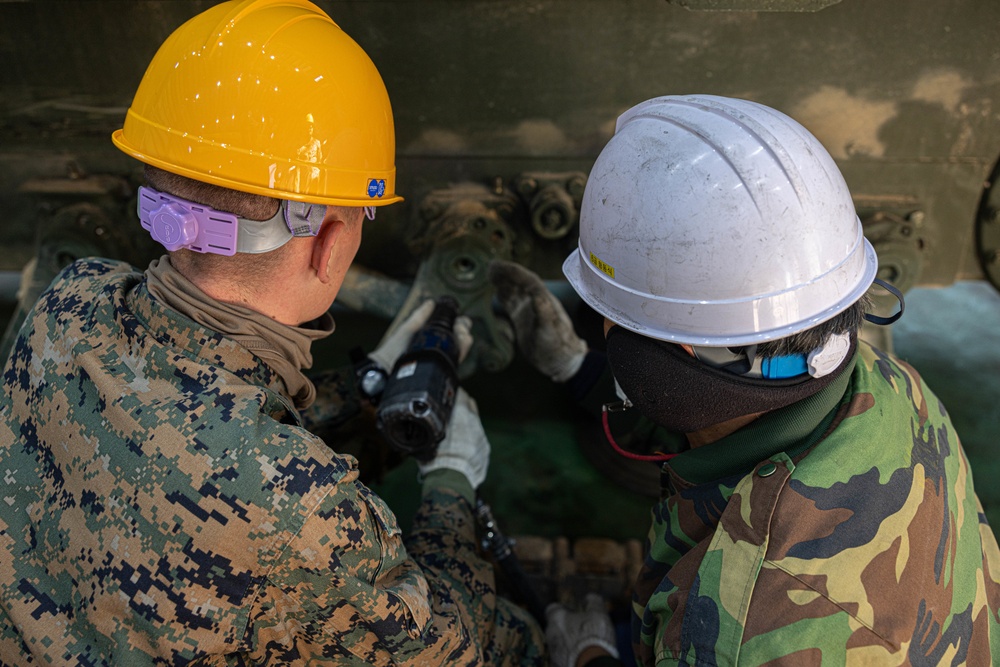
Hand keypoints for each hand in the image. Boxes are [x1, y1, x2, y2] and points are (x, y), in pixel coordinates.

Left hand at [369, 298, 472, 370]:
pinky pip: (457, 359)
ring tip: (459, 332)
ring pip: (462, 349)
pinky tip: (461, 341)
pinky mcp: (442, 371)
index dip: (460, 324)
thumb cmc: (393, 350)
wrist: (385, 369)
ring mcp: (442, 363)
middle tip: (459, 326)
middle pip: (461, 340)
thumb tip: (431, 302)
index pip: (454, 332)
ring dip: (464, 337)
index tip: (459, 319)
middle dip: (463, 329)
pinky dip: (462, 348)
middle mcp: (440, 353)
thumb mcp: (408, 330)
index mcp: (433, 342)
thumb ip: (420, 316)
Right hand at [417, 388, 489, 488]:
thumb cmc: (437, 458)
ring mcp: (481, 435)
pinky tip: (460, 447)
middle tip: (451, 410)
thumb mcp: (427, 437)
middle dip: (461, 406)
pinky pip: (477, 440)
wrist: (452, 480)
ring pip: (474, 423)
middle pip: (469, 405)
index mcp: (461, 414)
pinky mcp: (485, 449)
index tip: (449, 394)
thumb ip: (429, 425)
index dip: (454, 394)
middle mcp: (474, 421)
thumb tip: (420, 424)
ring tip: (453, 432)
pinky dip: (470, 441)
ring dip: (465, 425)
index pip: (460, 395)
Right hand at [489, 260, 586, 381]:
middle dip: (506, 273)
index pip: (528, 281)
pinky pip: (511, 303)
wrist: (559, 360)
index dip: (514, 272)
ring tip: (489, 274)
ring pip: (514, 291)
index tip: (499, 266)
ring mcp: (528, 310)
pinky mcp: (523, 320)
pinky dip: (503, 296)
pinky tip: (495, 292)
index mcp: (543, 300)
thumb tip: (537, 295)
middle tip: (490, 266)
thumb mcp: (551, 331)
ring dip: (503, 282)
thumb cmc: (557, 346)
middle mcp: (535, 302)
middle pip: (519, 283)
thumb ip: (545, 313)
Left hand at [545, 594, 619, 666]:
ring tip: (585, 647)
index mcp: (557, 618)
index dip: (564, 609)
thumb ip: (593, 602)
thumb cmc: (594, 637)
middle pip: (555, 627)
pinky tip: (582, 658)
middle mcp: (550, 635)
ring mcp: (552, 653)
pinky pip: (561, 658)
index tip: (575, 612)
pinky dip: (569, 657)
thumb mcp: (598, 613)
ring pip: (558, 644)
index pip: (552, 608)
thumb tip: (589, 597)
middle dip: (566, 627)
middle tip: (583, 630)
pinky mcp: (556, 666)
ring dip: (567, 643)